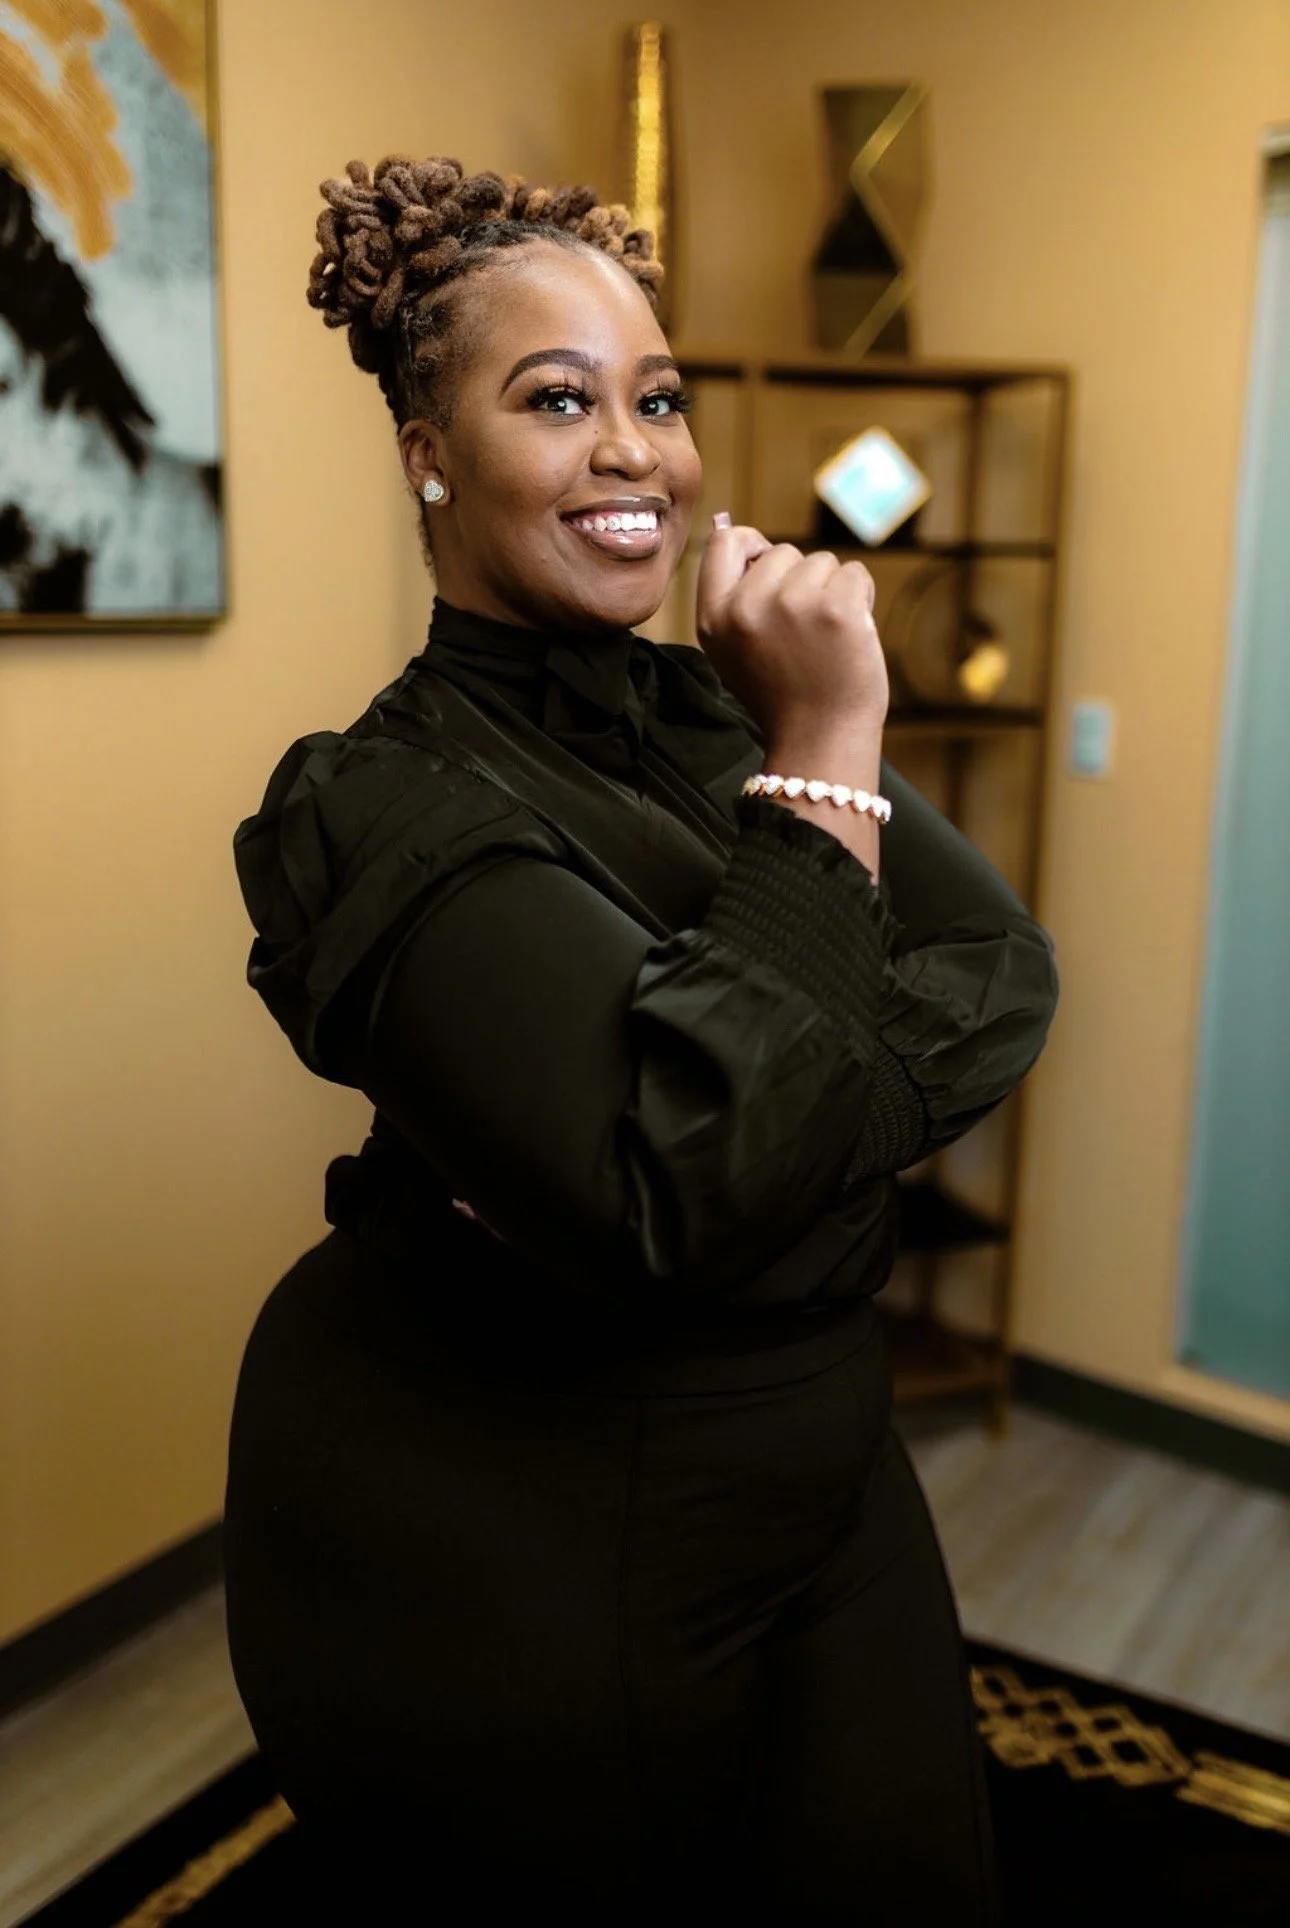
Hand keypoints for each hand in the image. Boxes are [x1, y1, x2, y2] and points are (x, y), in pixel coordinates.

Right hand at [694, 513, 889, 739]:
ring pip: (821, 562)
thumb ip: (732, 599)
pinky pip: (855, 573)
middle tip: (803, 631)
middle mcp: (746, 607)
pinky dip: (861, 597)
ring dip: (832, 591)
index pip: (723, 542)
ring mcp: (791, 604)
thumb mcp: (732, 651)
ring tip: (826, 637)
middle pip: (782, 552)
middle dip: (800, 580)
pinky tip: (850, 633)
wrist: (820, 742)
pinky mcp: (836, 608)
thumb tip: (744, 536)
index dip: (752, 546)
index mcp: (713, 618)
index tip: (770, 571)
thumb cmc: (783, 695)